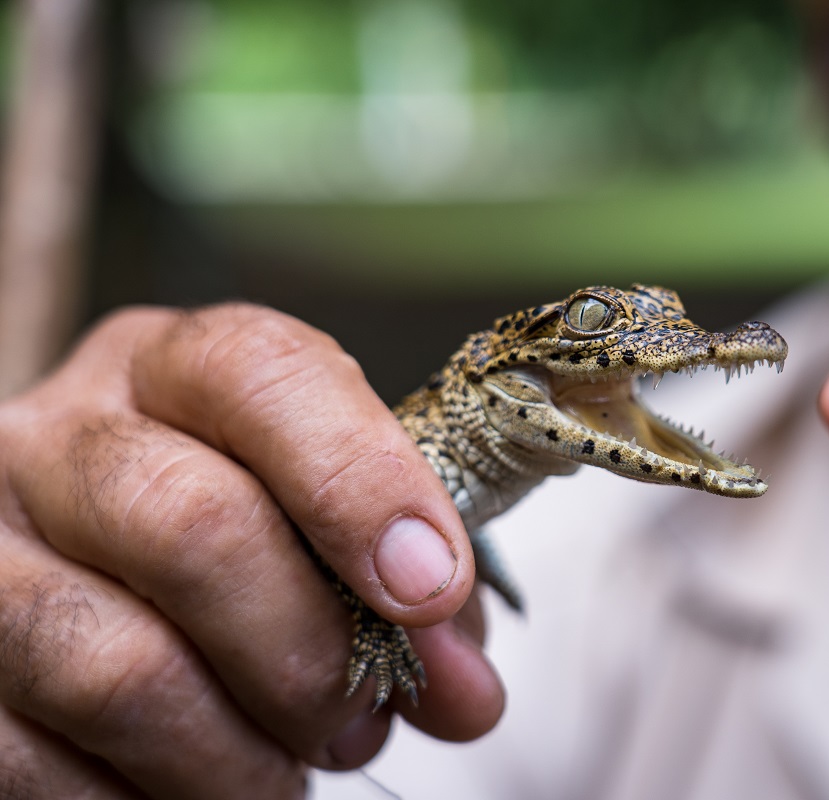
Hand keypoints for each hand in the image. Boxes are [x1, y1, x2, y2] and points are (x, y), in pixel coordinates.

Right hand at [0, 304, 503, 798]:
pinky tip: (201, 787)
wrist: (99, 572)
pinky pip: (44, 763)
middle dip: (310, 652)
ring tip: (288, 771)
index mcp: (178, 369)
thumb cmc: (248, 540)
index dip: (361, 480)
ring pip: (119, 667)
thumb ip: (409, 594)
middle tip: (361, 714)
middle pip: (192, 525)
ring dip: (238, 754)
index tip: (432, 587)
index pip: (262, 373)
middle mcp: (63, 438)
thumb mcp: (330, 524)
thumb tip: (467, 695)